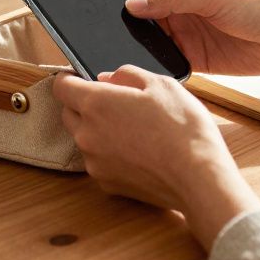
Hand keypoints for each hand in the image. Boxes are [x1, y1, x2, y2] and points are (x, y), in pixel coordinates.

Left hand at [53, 65, 259, 247]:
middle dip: (83, 104)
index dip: (70, 79)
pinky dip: (109, 154)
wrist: (198, 177)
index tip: (81, 78)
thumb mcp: (161, 84)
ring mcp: (94, 162)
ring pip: (83, 139)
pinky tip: (137, 152)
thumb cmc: (182, 128)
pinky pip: (98, 161)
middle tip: (115, 103)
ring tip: (133, 129)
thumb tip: (106, 79)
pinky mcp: (106, 183)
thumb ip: (126, 75)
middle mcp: (87, 134)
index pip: (61, 86)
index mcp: (96, 103)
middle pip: (68, 113)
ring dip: (97, 130)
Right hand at [120, 0, 259, 75]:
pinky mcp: (194, 57)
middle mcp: (178, 6)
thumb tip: (133, 4)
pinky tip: (144, 69)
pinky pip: (165, 61)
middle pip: (137, 12)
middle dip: (118, 20)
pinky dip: (154, 65)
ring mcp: (185, 32)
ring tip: (116, 51)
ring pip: (147, 38)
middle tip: (96, 30)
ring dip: (135, 44)